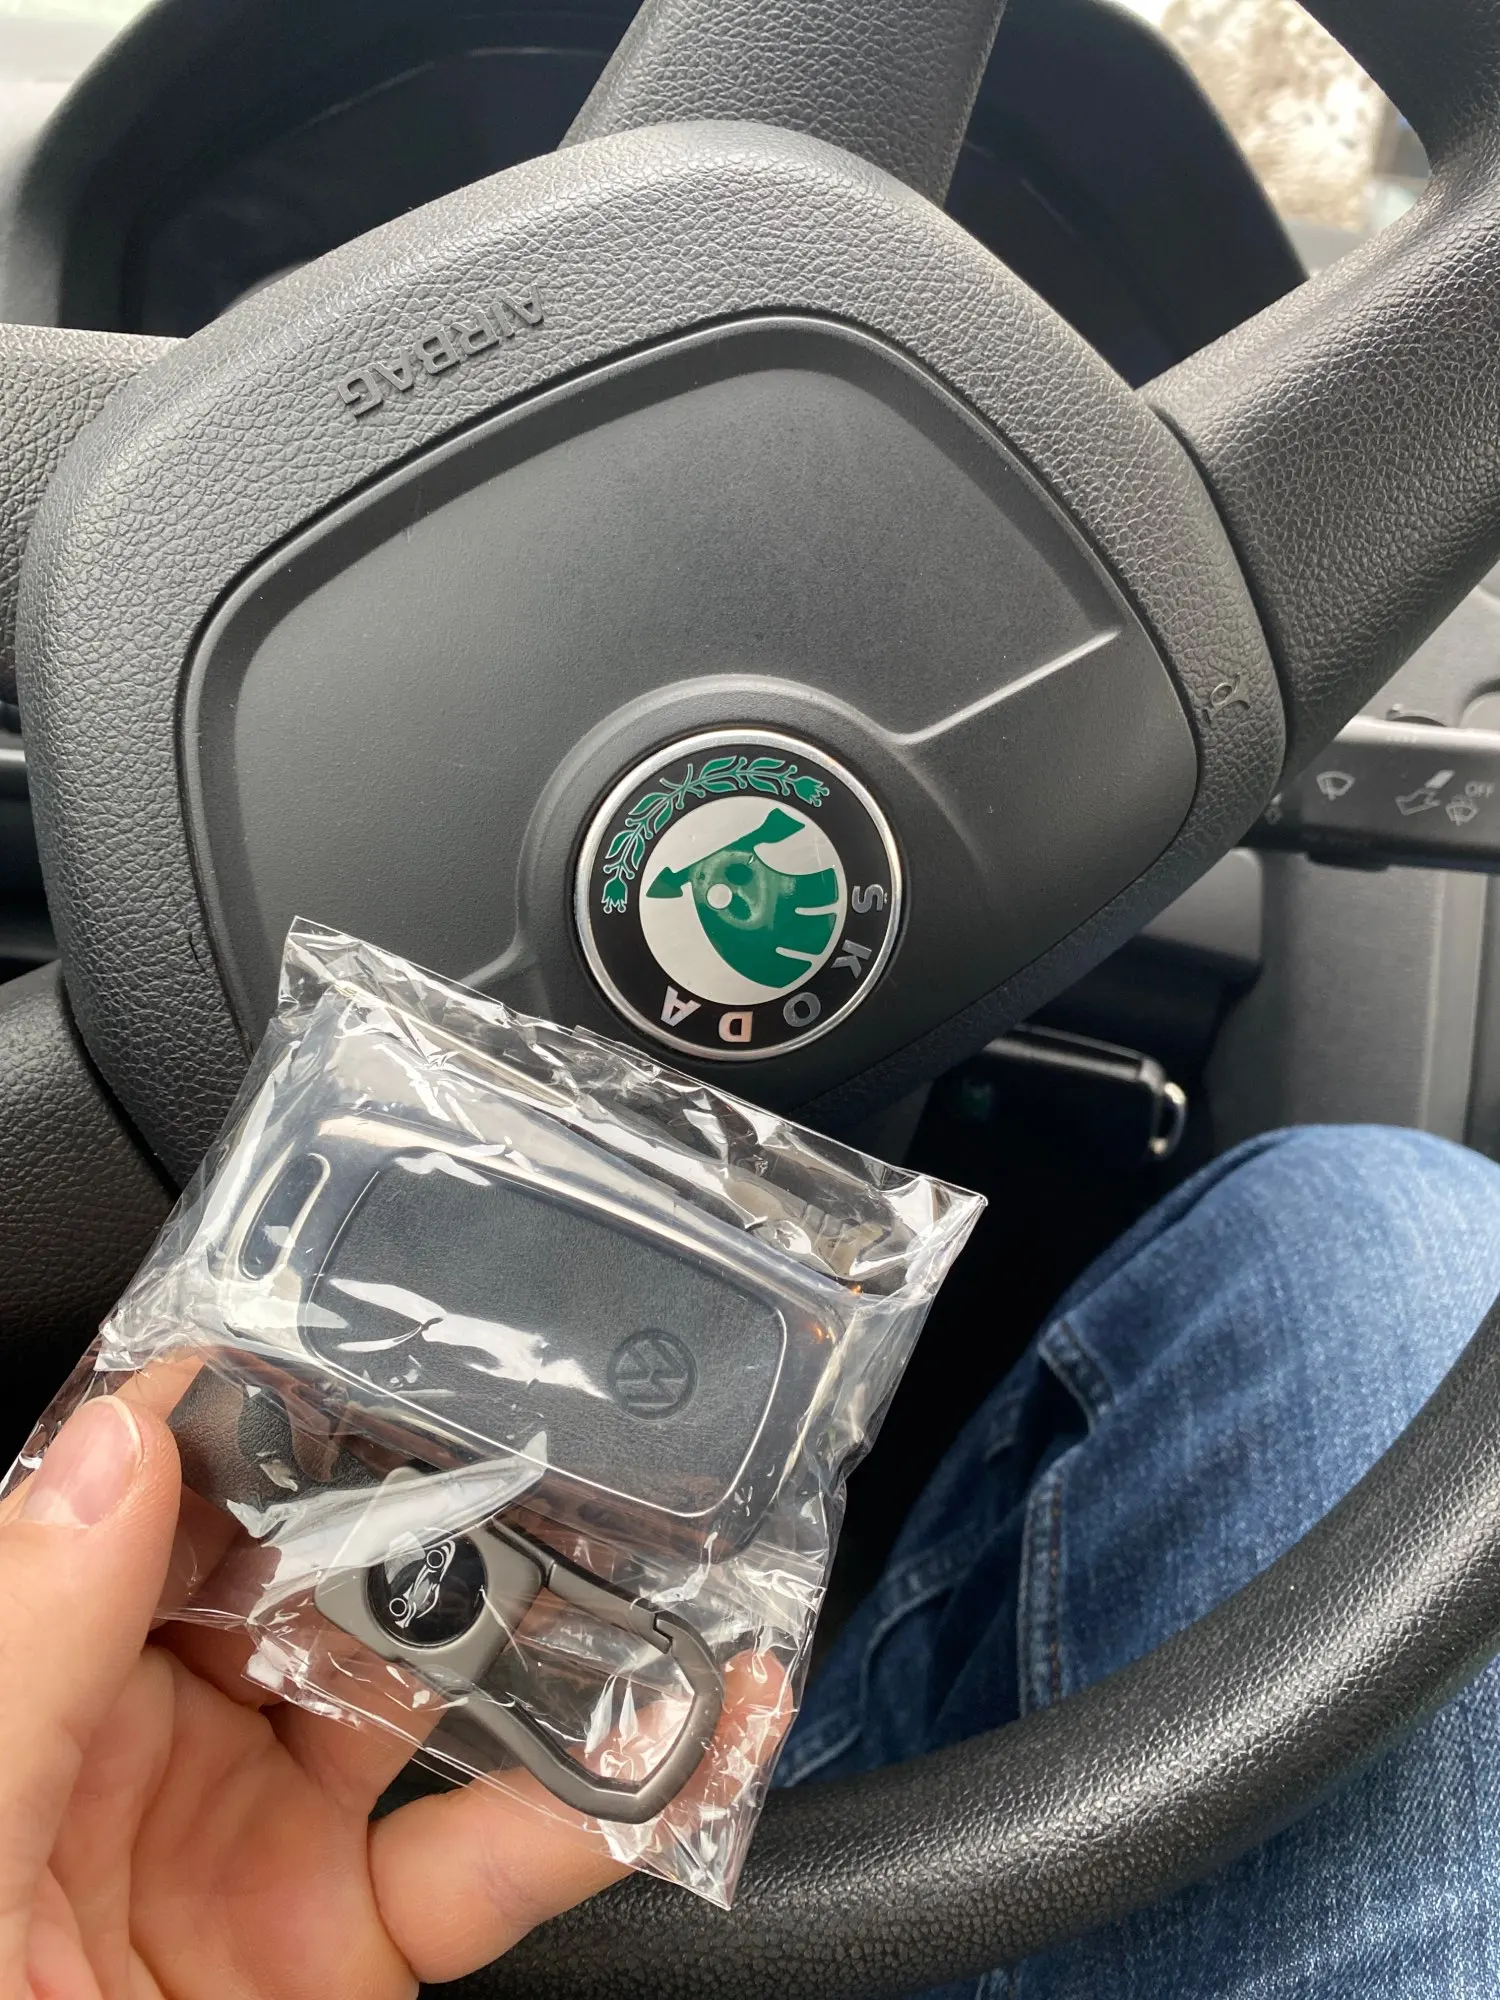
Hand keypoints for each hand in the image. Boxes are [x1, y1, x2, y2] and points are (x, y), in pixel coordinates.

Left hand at [1, 1386, 782, 1997]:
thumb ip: (20, 1656)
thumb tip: (105, 1445)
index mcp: (34, 1683)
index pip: (149, 1499)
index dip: (245, 1404)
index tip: (353, 1327)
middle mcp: (146, 1750)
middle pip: (311, 1579)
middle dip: (431, 1500)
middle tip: (539, 1426)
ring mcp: (260, 1853)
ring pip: (428, 1699)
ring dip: (547, 1629)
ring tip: (652, 1556)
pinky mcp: (348, 1956)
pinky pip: (496, 1857)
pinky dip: (609, 1795)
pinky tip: (694, 1728)